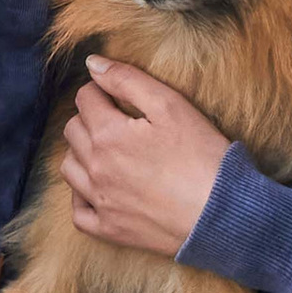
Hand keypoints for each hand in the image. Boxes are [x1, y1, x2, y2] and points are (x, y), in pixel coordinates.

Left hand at [59, 55, 232, 258]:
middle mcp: (94, 167)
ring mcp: (100, 201)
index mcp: (107, 134)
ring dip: (81, 154)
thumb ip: (127, 80)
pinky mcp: (109, 229)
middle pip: (73, 131)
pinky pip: (78, 211)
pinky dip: (81, 197)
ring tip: (107, 152)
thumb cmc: (202, 157)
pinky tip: (98, 189)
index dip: (101, 91)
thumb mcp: (171, 106)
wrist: (222, 214)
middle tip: (118, 121)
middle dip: (90, 118)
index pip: (85, 99)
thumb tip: (92, 63)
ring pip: (69, 168)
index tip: (118, 97)